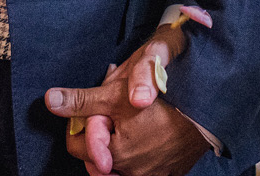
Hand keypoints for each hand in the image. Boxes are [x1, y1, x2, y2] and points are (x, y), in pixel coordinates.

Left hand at [47, 26, 208, 175]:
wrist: (208, 104)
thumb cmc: (163, 97)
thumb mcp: (116, 92)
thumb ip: (81, 100)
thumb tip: (50, 100)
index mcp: (113, 154)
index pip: (76, 144)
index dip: (82, 122)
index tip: (95, 107)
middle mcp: (130, 171)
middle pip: (97, 157)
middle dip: (99, 136)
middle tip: (112, 112)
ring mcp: (151, 175)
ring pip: (119, 164)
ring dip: (118, 146)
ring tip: (128, 122)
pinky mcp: (168, 173)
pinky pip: (143, 168)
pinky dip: (138, 155)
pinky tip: (146, 135)